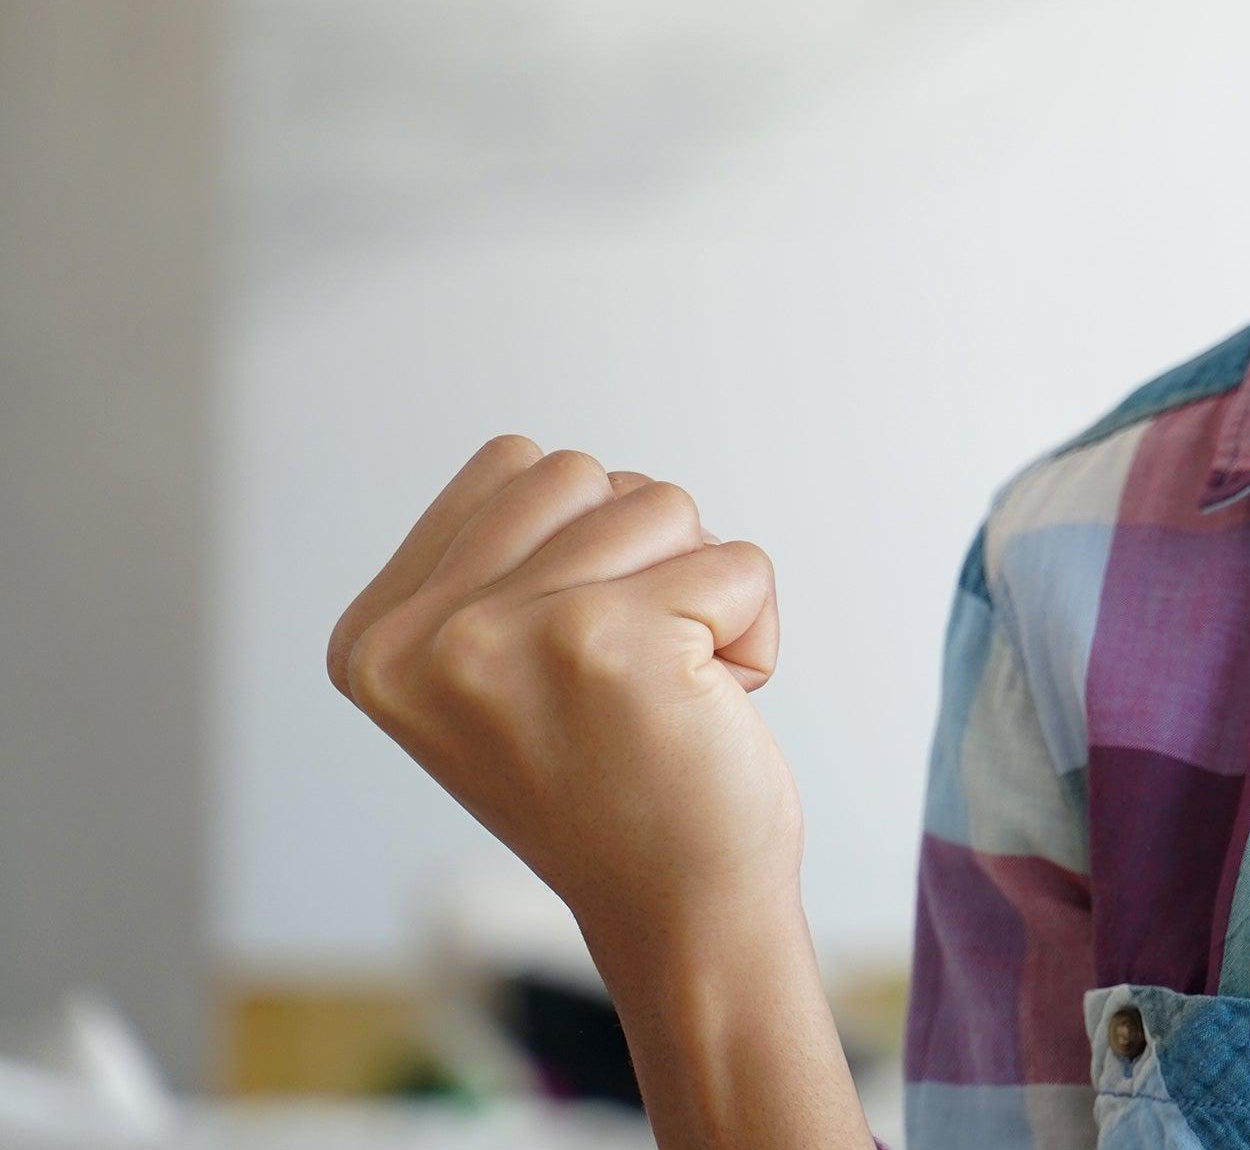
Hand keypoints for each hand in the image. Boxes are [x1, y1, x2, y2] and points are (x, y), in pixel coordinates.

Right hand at [327, 436, 804, 958]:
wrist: (675, 910)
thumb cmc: (610, 776)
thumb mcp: (489, 671)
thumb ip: (490, 567)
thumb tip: (534, 462)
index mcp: (372, 638)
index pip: (515, 464)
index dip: (583, 542)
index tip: (568, 655)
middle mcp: (417, 638)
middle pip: (588, 474)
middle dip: (642, 556)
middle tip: (628, 671)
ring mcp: (504, 634)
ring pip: (664, 505)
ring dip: (698, 592)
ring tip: (664, 689)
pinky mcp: (607, 640)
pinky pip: (741, 562)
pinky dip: (753, 630)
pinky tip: (707, 708)